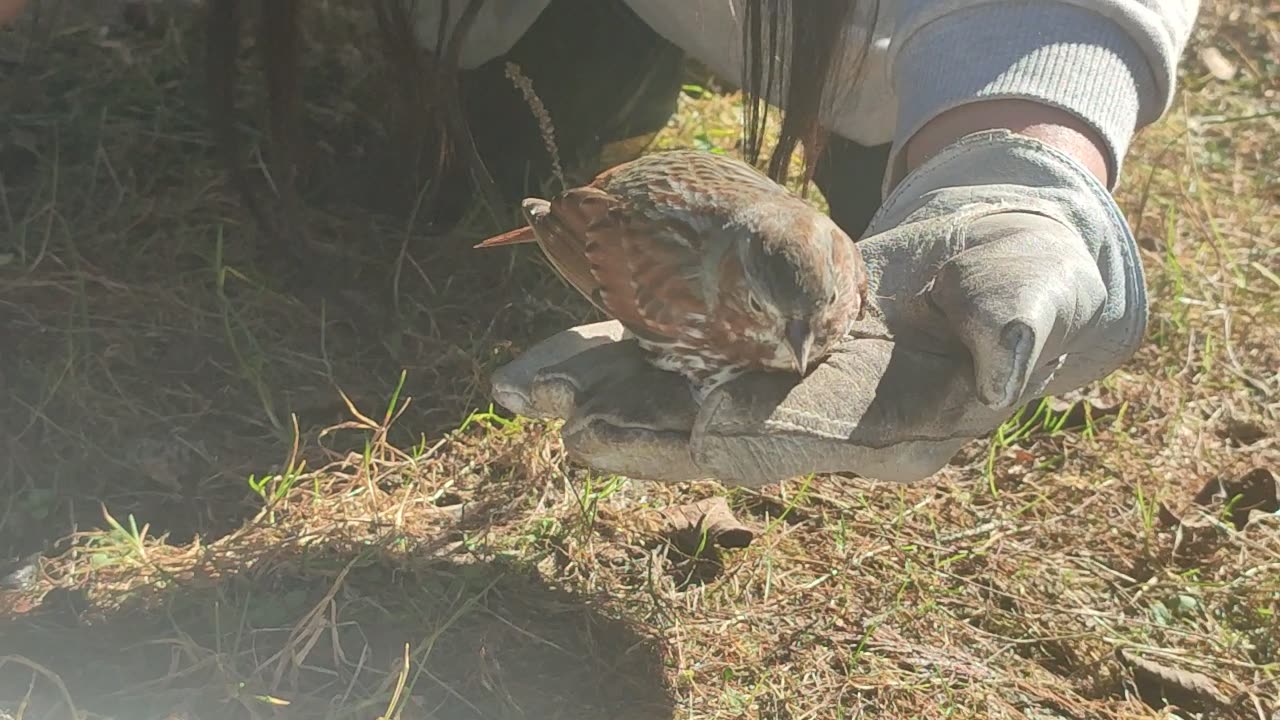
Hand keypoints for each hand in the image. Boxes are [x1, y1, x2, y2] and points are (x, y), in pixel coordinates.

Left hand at [489, 129, 1146, 484]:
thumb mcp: (1033, 294)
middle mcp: (826, 426)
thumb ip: (1016, 328)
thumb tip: (1003, 366)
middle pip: (722, 436)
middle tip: (573, 430)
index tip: (702, 422)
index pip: (821, 438)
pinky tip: (556, 349)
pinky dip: (617, 345)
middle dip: (648, 432)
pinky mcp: (751, 353)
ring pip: (679, 397)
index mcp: (900, 429)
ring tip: (524, 391)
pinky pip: (674, 350)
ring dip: (604, 393)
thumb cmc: (1025, 279)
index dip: (765, 430)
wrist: (990, 265)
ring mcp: (779, 393)